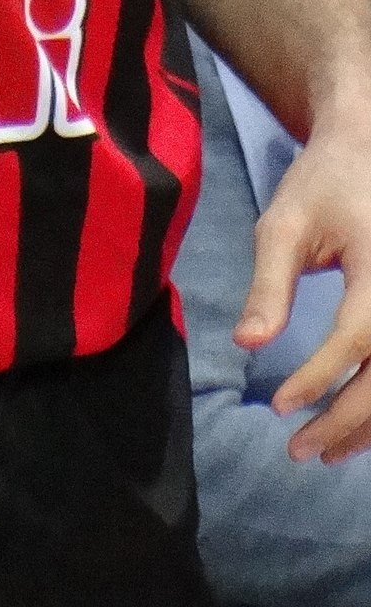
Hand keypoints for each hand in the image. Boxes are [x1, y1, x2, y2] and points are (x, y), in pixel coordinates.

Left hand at [235, 104, 370, 462]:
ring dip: (368, 425)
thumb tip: (247, 345)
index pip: (358, 336)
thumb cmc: (321, 186)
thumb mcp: (284, 224)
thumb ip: (269, 284)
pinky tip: (353, 432)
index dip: (320, 376)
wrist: (363, 153)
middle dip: (345, 419)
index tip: (278, 406)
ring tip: (323, 453)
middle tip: (298, 450)